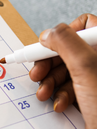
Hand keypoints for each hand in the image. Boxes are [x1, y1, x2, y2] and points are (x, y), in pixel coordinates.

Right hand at [29, 13, 96, 128]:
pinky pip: (69, 87)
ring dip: (50, 81)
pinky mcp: (91, 95)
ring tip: (45, 92)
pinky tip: (60, 103)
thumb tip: (49, 33)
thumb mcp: (86, 66)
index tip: (47, 48)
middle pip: (69, 49)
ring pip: (66, 70)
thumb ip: (65, 42)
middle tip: (37, 73)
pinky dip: (60, 95)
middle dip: (49, 63)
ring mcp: (96, 78)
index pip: (84, 24)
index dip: (62, 35)